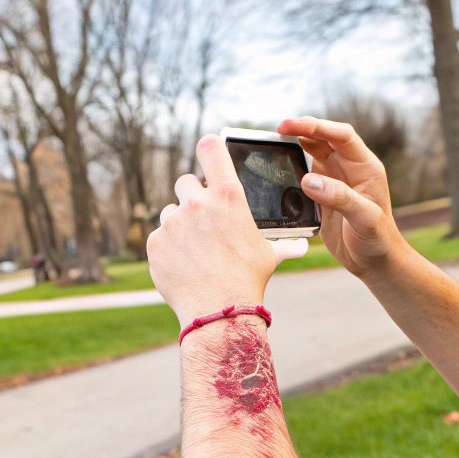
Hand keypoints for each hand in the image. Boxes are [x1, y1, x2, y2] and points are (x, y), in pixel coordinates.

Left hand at [147, 134, 282, 324]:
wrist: (220, 310)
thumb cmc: (249, 279)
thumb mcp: (268, 254)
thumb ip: (282, 243)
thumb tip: (302, 246)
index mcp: (228, 196)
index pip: (211, 148)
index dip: (208, 147)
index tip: (207, 150)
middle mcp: (197, 203)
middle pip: (185, 181)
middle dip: (192, 196)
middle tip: (201, 217)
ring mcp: (173, 222)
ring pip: (170, 212)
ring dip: (179, 225)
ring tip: (194, 250)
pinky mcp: (156, 243)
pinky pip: (160, 238)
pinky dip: (169, 249)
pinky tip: (183, 266)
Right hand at [276, 116, 407, 278]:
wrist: (374, 262)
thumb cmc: (378, 239)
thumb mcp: (364, 218)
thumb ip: (339, 197)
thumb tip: (308, 180)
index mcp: (365, 167)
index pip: (342, 136)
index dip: (318, 126)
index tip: (293, 126)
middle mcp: (349, 168)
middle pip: (324, 139)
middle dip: (302, 129)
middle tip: (279, 128)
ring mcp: (334, 180)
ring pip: (312, 153)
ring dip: (295, 144)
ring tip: (275, 141)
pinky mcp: (321, 194)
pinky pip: (304, 173)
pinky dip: (290, 167)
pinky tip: (277, 166)